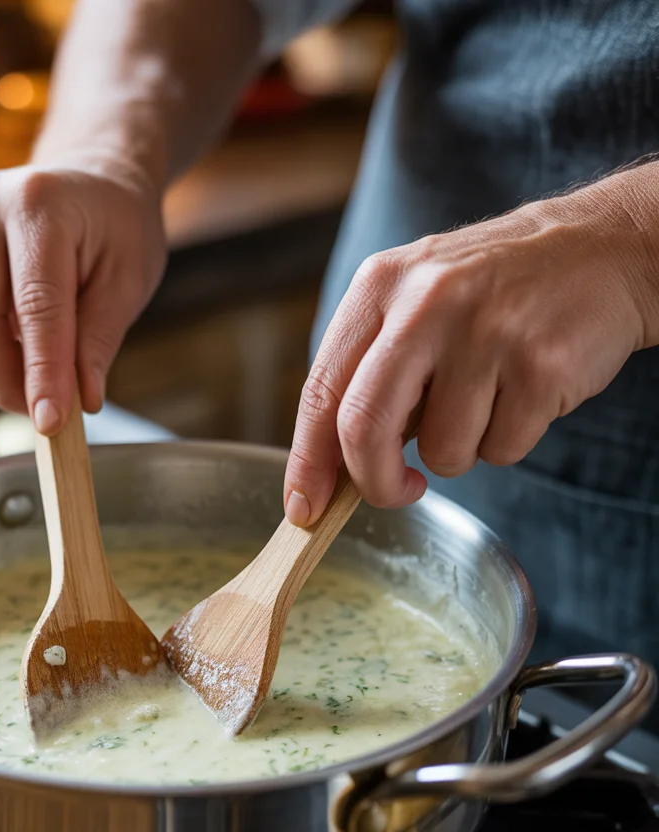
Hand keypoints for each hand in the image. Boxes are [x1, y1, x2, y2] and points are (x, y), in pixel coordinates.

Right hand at [0, 160, 166, 432]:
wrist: (89, 179)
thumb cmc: (116, 226)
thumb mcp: (129, 279)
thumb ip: (100, 341)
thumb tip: (79, 402)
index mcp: (38, 204)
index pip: (35, 306)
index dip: (43, 372)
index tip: (52, 422)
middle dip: (6, 382)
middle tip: (43, 416)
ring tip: (36, 385)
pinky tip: (15, 351)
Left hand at [283, 177, 657, 526]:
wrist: (600, 250)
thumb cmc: (490, 294)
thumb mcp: (412, 301)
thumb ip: (366, 372)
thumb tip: (330, 471)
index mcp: (380, 286)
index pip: (321, 390)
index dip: (308, 461)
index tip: (304, 508)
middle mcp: (426, 303)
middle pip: (363, 426)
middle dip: (373, 481)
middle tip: (396, 492)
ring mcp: (486, 333)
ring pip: (441, 451)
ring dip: (457, 453)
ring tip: (484, 400)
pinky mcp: (541, 366)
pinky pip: (501, 450)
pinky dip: (506, 442)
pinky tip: (521, 392)